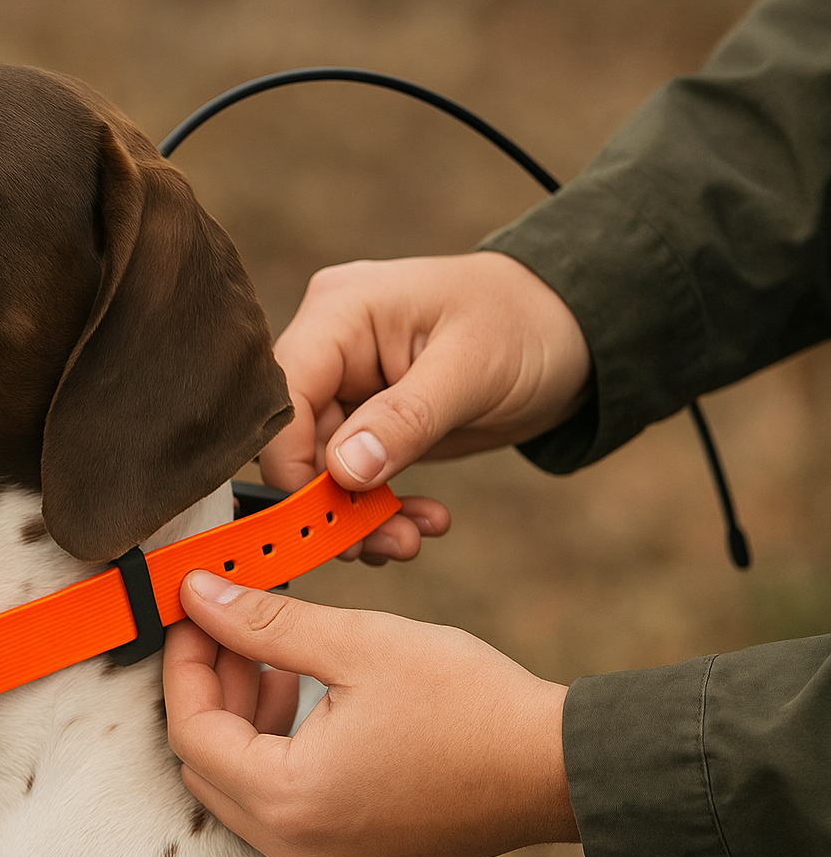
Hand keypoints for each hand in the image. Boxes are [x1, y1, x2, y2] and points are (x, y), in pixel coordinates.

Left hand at [162, 570, 578, 856]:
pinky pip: (286, 812)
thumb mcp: (357, 644)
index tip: (194, 613)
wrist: (559, 766)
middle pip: (209, 767)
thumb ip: (264, 623)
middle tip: (228, 629)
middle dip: (210, 692)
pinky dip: (278, 756)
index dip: (185, 664)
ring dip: (242, 722)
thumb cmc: (469, 703)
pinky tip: (302, 698)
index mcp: (290, 801)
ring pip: (243, 791)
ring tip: (268, 656)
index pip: (191, 732)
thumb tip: (196, 597)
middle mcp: (299, 851)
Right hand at [260, 252, 590, 561]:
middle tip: (380, 545)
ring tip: (410, 539)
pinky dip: (379, 510)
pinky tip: (421, 521)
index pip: (284, 399)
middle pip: (296, 441)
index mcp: (340, 312)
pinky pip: (351, 477)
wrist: (571, 333)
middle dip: (333, 502)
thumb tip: (343, 471)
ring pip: (321, 470)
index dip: (293, 464)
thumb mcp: (472, 370)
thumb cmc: (527, 325)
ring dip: (359, 516)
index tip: (325, 521)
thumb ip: (405, 419)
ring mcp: (346, 385)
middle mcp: (330, 347)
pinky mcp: (366, 420)